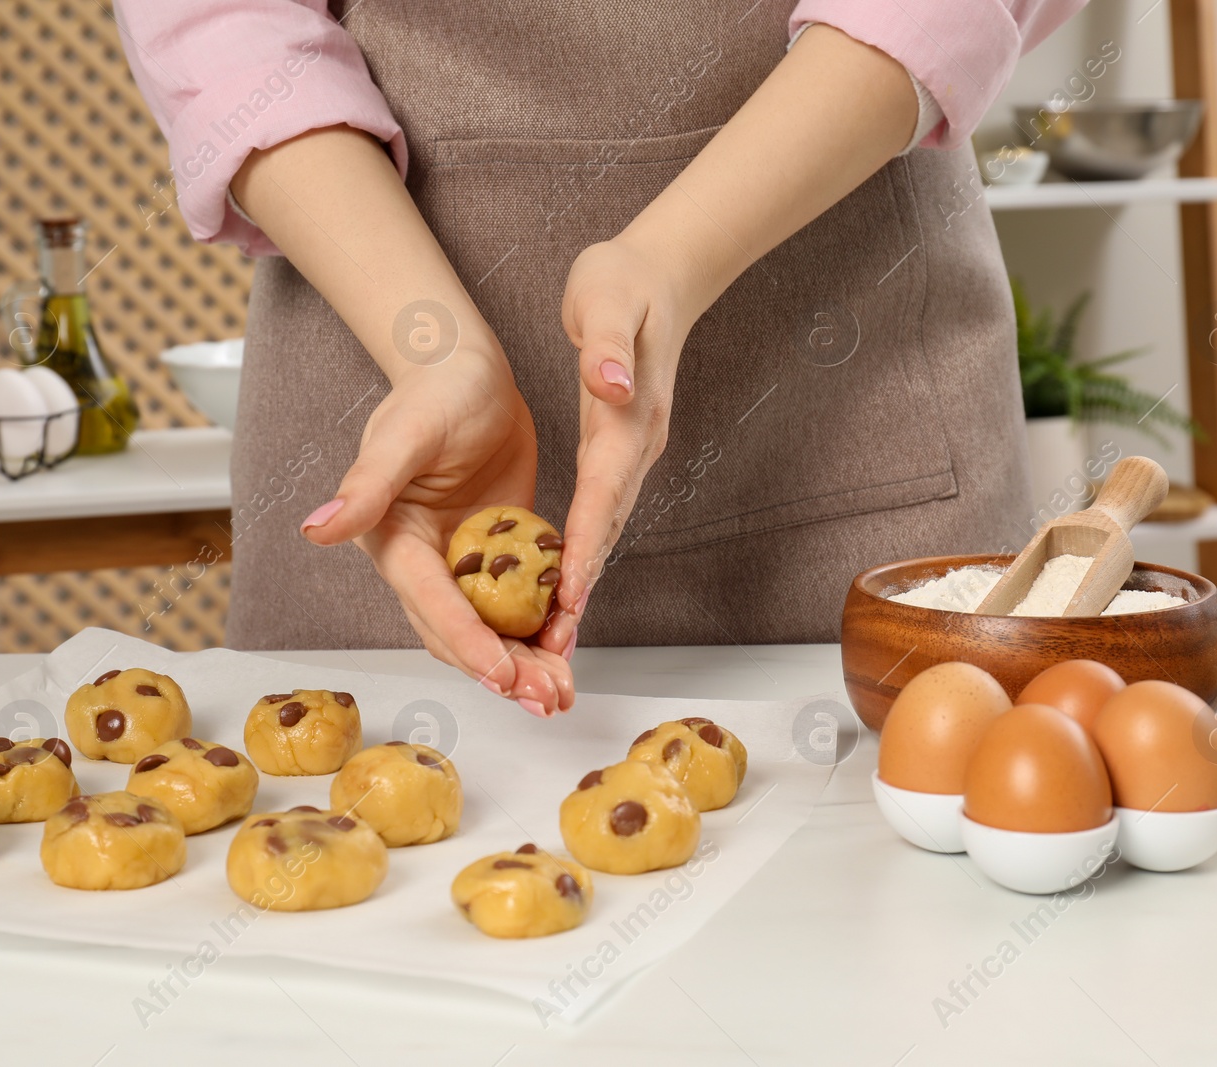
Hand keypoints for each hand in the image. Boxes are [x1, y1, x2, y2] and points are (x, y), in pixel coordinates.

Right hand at [302, 340, 574, 714]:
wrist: (469, 373)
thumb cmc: (432, 393)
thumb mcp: (403, 436)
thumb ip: (366, 485)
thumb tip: (315, 529)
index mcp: (396, 543)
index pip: (432, 603)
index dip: (467, 642)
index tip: (501, 673)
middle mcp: (427, 565)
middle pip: (462, 634)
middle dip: (502, 671)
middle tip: (544, 699)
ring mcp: (466, 565)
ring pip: (494, 630)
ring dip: (527, 665)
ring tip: (561, 693)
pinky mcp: (501, 555)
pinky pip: (522, 605)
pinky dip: (546, 631)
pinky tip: (570, 653)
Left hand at [537, 235, 699, 655]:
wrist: (660, 273)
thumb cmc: (624, 281)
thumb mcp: (608, 298)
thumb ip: (608, 346)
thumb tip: (612, 385)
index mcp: (630, 416)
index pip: (604, 490)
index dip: (587, 544)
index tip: (570, 596)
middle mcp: (637, 444)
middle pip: (609, 527)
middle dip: (584, 587)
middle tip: (557, 646)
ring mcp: (633, 452)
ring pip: (607, 528)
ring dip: (585, 583)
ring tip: (555, 640)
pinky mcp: (620, 451)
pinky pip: (601, 513)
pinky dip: (584, 554)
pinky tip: (561, 587)